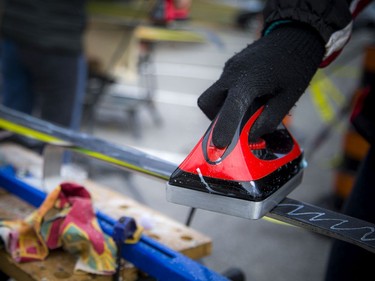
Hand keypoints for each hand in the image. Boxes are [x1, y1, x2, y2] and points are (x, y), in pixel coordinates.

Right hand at [198, 24, 324, 147]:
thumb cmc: (296, 66)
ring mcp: (229, 67)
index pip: (230, 108)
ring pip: (215, 95)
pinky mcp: (231, 65)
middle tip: (234, 124)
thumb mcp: (289, 96)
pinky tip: (253, 94)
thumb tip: (252, 137)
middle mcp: (232, 73)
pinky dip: (232, 97)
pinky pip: (224, 86)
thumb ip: (269, 119)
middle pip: (208, 102)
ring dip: (225, 107)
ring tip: (250, 107)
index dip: (223, 128)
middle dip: (216, 118)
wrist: (295, 33)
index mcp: (249, 80)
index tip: (218, 145)